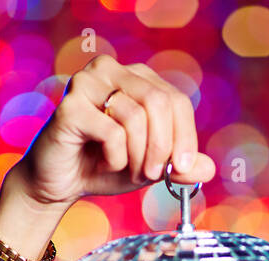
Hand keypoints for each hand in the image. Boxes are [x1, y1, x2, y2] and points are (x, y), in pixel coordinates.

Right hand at [1, 54, 216, 211]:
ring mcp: (87, 83)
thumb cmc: (104, 167)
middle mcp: (111, 70)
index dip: (186, 137)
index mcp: (135, 77)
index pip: (176, 100)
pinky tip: (102, 162)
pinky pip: (112, 133)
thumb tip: (209, 169)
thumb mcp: (150, 167)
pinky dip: (115, 158)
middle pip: (160, 102)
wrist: (59, 183)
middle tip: (153, 175)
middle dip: (162, 147)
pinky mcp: (70, 105)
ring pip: (137, 117)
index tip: (183, 168)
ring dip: (138, 156)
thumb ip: (179, 166)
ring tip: (125, 169)